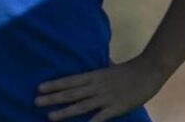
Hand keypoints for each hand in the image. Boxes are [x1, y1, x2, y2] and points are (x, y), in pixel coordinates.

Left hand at [35, 58, 165, 120]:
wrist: (148, 71)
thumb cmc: (128, 70)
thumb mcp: (107, 68)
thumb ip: (96, 73)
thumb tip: (86, 72)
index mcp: (93, 75)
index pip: (69, 80)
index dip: (53, 85)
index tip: (38, 88)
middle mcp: (95, 86)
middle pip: (70, 93)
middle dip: (52, 98)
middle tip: (35, 102)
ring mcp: (105, 98)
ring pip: (81, 106)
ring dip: (64, 112)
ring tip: (49, 116)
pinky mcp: (116, 108)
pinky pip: (100, 117)